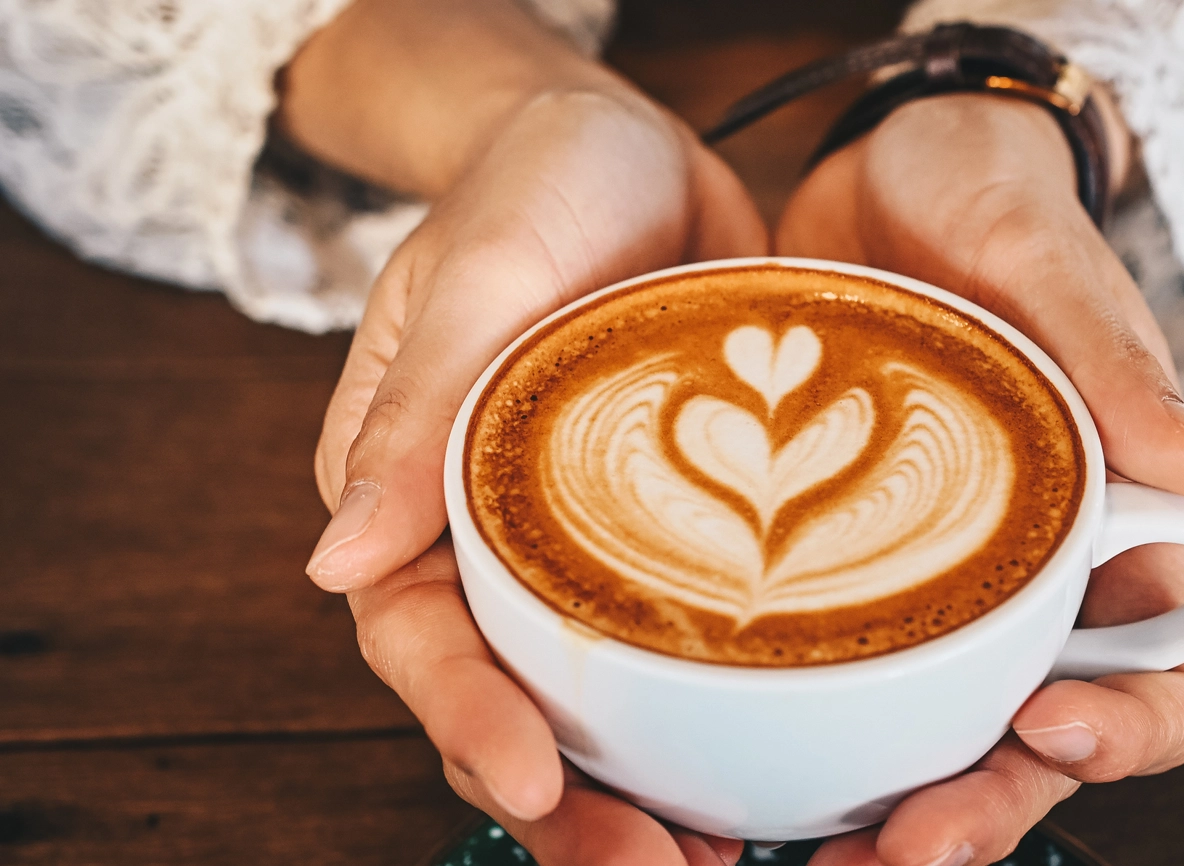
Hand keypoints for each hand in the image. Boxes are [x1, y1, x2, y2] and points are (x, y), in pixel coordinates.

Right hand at [284, 2, 764, 861]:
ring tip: (714, 858)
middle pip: (515, 699)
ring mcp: (588, 543)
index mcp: (413, 496)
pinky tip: (779, 765)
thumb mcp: (473, 277)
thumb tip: (333, 562)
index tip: (531, 780)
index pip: (418, 635)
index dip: (468, 716)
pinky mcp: (679, 527)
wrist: (630, 146)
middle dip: (568, 802)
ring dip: (648, 786)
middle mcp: (494, 539)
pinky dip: (724, 707)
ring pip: (605, 693)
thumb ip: (412, 416)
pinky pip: (693, 634)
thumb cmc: (532, 187)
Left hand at [776, 94, 1183, 865]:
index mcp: (1113, 532)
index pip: (1160, 677)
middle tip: (905, 846)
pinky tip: (730, 770)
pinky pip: (826, 672)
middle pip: (1036, 745)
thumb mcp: (1042, 261)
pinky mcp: (835, 565)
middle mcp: (1029, 582)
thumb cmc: (988, 203)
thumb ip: (1118, 358)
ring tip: (814, 849)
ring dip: (886, 807)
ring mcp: (930, 583)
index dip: (1125, 731)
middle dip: (985, 807)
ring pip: (928, 737)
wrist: (881, 170)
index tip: (1050, 728)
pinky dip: (796, 734)